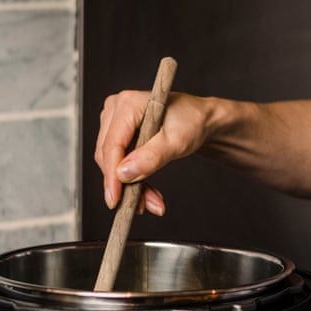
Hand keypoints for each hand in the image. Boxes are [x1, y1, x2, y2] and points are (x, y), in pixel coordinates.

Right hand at [94, 89, 213, 213]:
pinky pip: (119, 161)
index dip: (112, 176)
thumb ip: (151, 157)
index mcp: (128, 104)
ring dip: (130, 186)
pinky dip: (133, 179)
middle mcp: (116, 109)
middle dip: (125, 185)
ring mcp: (115, 121)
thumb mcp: (177, 141)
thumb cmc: (193, 122)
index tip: (115, 200)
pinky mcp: (120, 133)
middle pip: (109, 156)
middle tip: (143, 206)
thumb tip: (123, 174)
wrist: (201, 120)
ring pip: (112, 162)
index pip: (112, 146)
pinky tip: (147, 194)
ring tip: (151, 202)